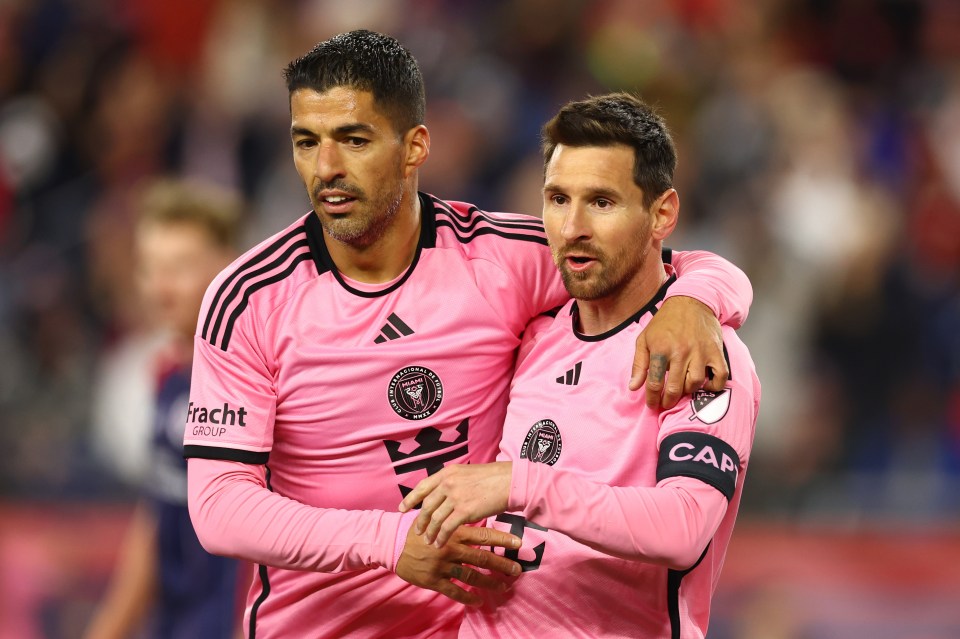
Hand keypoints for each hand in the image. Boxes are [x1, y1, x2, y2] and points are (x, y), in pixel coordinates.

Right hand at [395, 524, 520, 605]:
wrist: (391, 543)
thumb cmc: (417, 529)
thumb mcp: (436, 517)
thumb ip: (455, 519)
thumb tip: (475, 512)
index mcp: (453, 532)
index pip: (483, 536)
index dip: (502, 539)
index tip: (518, 543)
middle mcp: (450, 549)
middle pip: (482, 558)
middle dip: (502, 564)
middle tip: (517, 569)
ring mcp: (442, 566)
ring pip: (471, 576)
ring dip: (489, 583)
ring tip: (503, 587)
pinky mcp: (432, 580)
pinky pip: (453, 591)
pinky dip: (467, 597)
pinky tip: (478, 601)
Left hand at [398, 462, 511, 546]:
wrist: (509, 481)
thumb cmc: (493, 478)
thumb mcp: (467, 473)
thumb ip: (453, 481)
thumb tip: (445, 492)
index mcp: (447, 473)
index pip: (423, 486)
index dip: (410, 499)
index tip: (402, 508)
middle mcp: (448, 483)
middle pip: (426, 505)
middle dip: (419, 520)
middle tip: (416, 531)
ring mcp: (455, 497)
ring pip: (434, 518)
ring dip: (429, 531)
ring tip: (427, 541)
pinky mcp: (464, 511)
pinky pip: (447, 527)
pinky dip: (441, 537)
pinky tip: (439, 544)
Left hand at [629, 296, 728, 408]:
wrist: (691, 302)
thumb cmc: (665, 322)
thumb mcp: (644, 339)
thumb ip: (639, 364)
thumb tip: (634, 387)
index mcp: (660, 349)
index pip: (654, 383)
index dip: (652, 398)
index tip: (652, 404)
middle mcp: (681, 352)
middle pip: (674, 388)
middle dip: (668, 401)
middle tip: (666, 403)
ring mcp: (700, 352)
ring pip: (694, 384)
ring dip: (687, 392)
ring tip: (682, 390)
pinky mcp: (716, 351)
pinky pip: (719, 376)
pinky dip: (714, 385)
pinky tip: (705, 385)